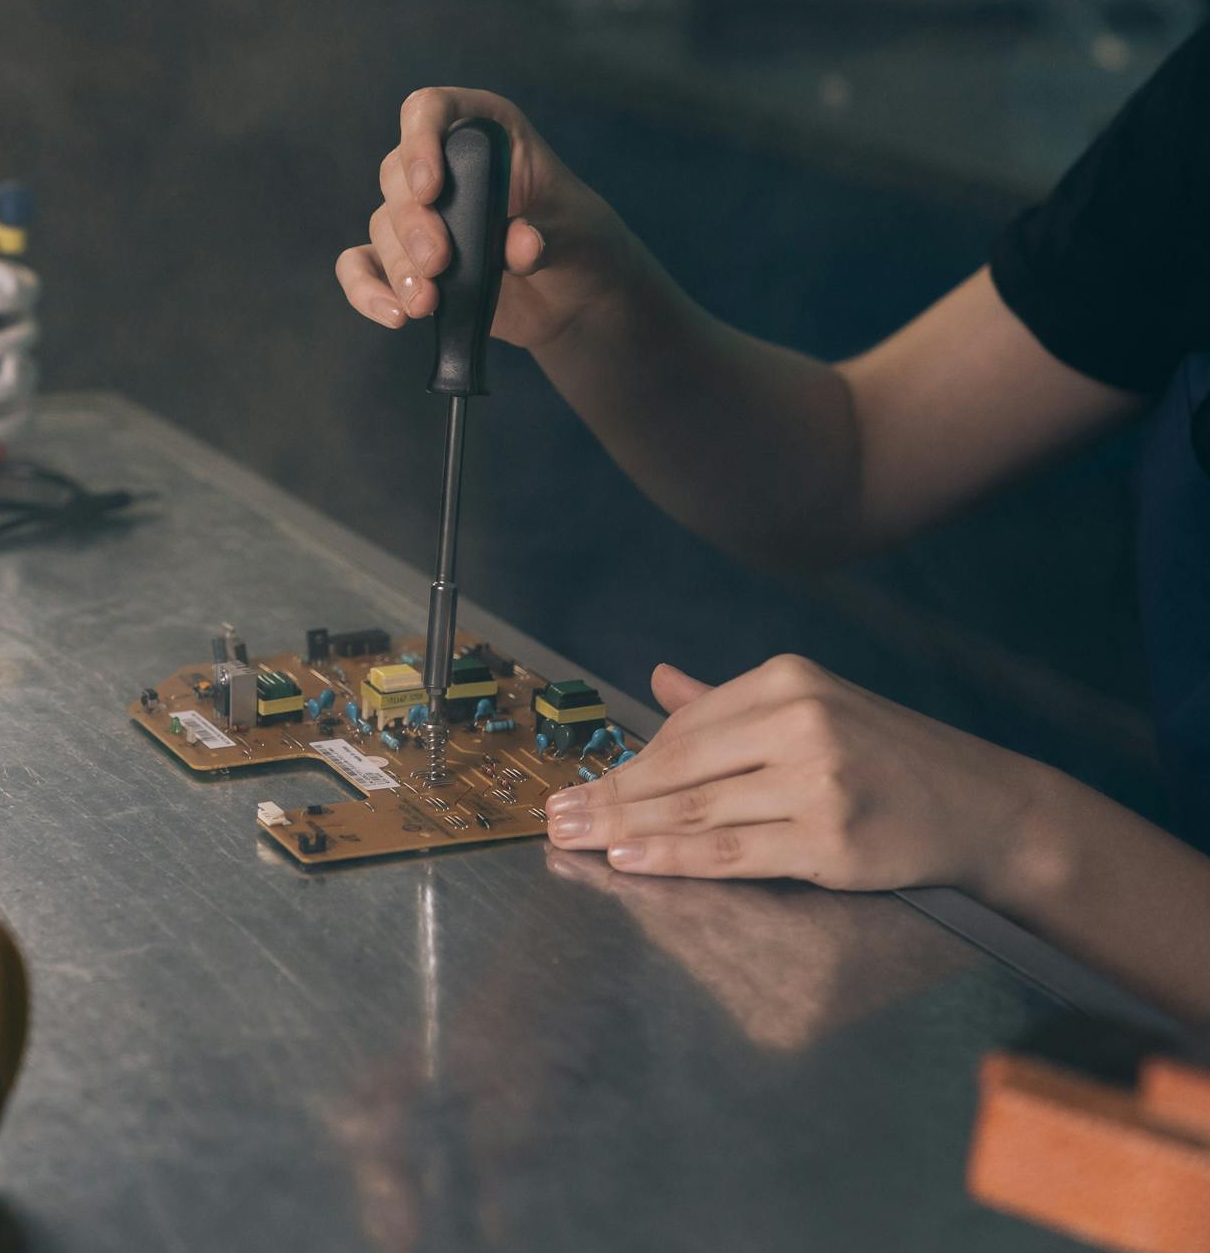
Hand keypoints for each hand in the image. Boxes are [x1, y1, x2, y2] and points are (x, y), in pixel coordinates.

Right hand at [334, 87, 643, 348]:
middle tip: (438, 262)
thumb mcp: (576, 232)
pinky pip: (363, 266)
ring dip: (399, 266)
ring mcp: (422, 216)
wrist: (574, 298)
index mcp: (485, 134)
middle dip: (412, 224)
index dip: (420, 141)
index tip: (430, 187)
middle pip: (397, 176)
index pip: (431, 111)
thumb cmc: (579, 243)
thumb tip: (521, 244)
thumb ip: (547, 234)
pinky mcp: (407, 262)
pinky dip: (367, 290)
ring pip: (383, 226)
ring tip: (425, 304)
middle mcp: (444, 166)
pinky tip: (395, 316)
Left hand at [544, 655, 1058, 897]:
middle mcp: (802, 722)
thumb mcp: (813, 710)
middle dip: (609, 796)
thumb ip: (728, 703)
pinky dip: (675, 858)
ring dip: (626, 829)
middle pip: (680, 766)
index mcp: (788, 680)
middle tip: (553, 818)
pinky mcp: (833, 838)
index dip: (625, 763)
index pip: (685, 727)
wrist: (985, 806)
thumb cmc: (888, 758)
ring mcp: (819, 781)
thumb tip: (660, 678)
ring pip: (699, 810)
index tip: (576, 787)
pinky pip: (734, 853)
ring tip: (574, 840)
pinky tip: (631, 860)